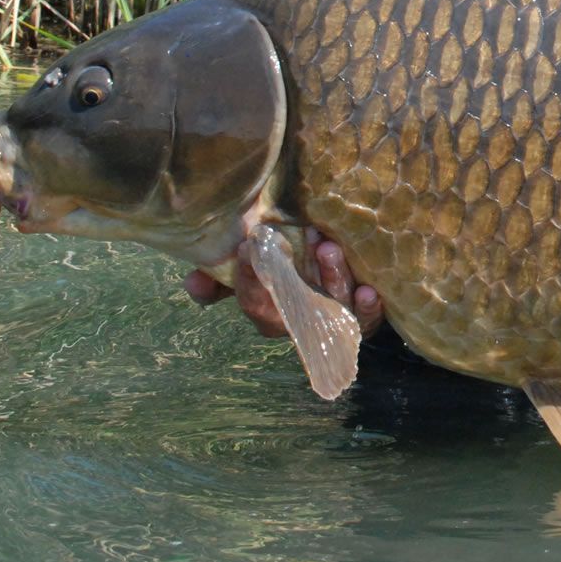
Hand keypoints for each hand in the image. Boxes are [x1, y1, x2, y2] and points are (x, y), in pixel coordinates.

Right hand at [183, 229, 385, 338]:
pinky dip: (367, 309)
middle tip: (306, 239)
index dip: (248, 280)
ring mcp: (331, 321)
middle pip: (294, 311)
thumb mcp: (254, 263)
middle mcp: (299, 319)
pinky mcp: (361, 318)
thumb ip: (225, 272)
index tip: (248, 246)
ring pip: (331, 311)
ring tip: (331, 249)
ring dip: (332, 280)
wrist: (332, 259)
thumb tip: (192, 283)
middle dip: (296, 281)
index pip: (253, 303)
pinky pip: (365, 322)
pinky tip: (369, 291)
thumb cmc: (287, 264)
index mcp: (269, 308)